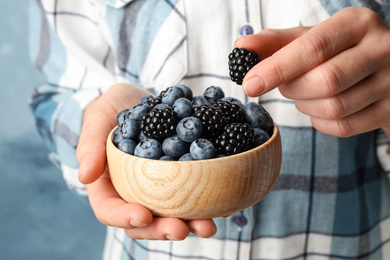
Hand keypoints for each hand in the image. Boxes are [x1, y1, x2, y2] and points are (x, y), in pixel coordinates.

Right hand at [76, 83, 216, 239]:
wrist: (138, 100)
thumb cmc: (110, 110)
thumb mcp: (96, 120)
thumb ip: (89, 145)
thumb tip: (85, 175)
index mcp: (107, 185)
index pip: (109, 210)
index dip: (124, 218)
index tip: (142, 215)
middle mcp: (132, 193)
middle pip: (144, 221)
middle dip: (162, 229)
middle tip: (181, 229)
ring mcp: (156, 189)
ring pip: (169, 215)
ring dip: (189, 224)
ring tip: (208, 226)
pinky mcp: (177, 180)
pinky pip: (189, 196)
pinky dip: (205, 204)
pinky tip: (222, 206)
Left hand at [236, 7, 389, 137]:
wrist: (384, 72)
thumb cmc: (337, 53)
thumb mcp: (309, 40)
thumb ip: (274, 43)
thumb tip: (241, 45)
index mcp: (357, 23)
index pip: (313, 48)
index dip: (277, 68)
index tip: (249, 83)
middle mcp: (381, 49)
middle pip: (325, 81)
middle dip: (293, 89)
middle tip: (286, 85)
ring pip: (334, 107)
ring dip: (306, 106)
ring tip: (305, 94)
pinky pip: (343, 127)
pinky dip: (320, 122)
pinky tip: (320, 109)